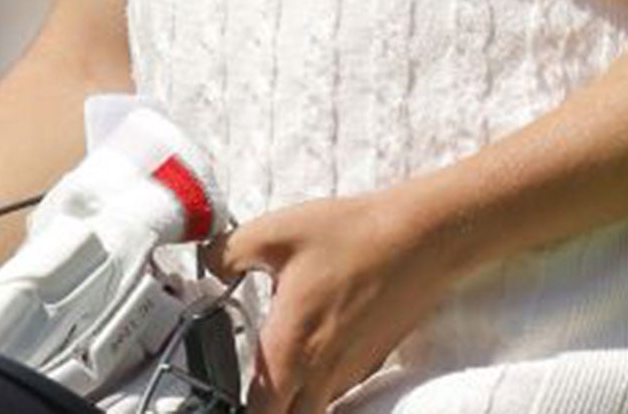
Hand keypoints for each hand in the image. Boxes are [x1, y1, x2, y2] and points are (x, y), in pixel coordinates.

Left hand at [205, 191, 460, 413]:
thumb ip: (228, 252)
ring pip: (315, 410)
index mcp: (290, 350)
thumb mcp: (277, 232)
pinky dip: (320, 387)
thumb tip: (206, 265)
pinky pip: (338, 391)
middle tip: (251, 390)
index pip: (258, 413)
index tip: (220, 396)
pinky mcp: (371, 361)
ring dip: (295, 402)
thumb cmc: (351, 235)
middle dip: (267, 411)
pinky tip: (313, 355)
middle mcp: (321, 373)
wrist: (421, 238)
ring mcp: (351, 372)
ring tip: (278, 375)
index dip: (239, 409)